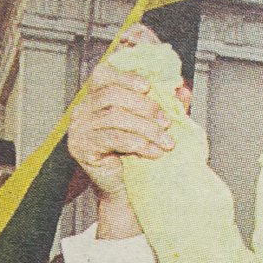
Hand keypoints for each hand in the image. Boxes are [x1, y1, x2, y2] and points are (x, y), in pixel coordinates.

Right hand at [66, 23, 173, 198]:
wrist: (127, 191)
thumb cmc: (140, 156)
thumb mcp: (158, 126)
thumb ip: (169, 107)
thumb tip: (184, 91)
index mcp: (99, 96)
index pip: (106, 72)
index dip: (126, 73)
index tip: (148, 85)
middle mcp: (84, 108)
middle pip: (112, 92)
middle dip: (145, 106)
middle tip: (167, 122)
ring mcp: (79, 127)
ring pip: (114, 115)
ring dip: (146, 128)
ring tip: (166, 142)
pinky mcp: (80, 146)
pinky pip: (111, 138)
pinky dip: (136, 143)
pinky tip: (152, 151)